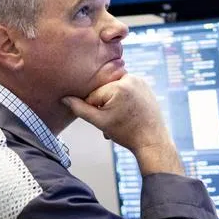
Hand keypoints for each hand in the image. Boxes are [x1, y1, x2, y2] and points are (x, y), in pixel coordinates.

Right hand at [64, 76, 181, 175]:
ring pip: (114, 89)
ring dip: (113, 102)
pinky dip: (122, 99)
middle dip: (105, 106)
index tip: (106, 120)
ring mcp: (139, 80)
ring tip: (121, 117)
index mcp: (119, 86)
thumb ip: (80, 109)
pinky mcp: (144, 84)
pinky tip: (128, 112)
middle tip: (115, 120)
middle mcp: (130, 78)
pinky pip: (125, 88)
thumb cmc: (127, 133)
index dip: (95, 110)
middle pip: (104, 90)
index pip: (93, 95)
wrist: (153, 141)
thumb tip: (64, 98)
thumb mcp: (100, 122)